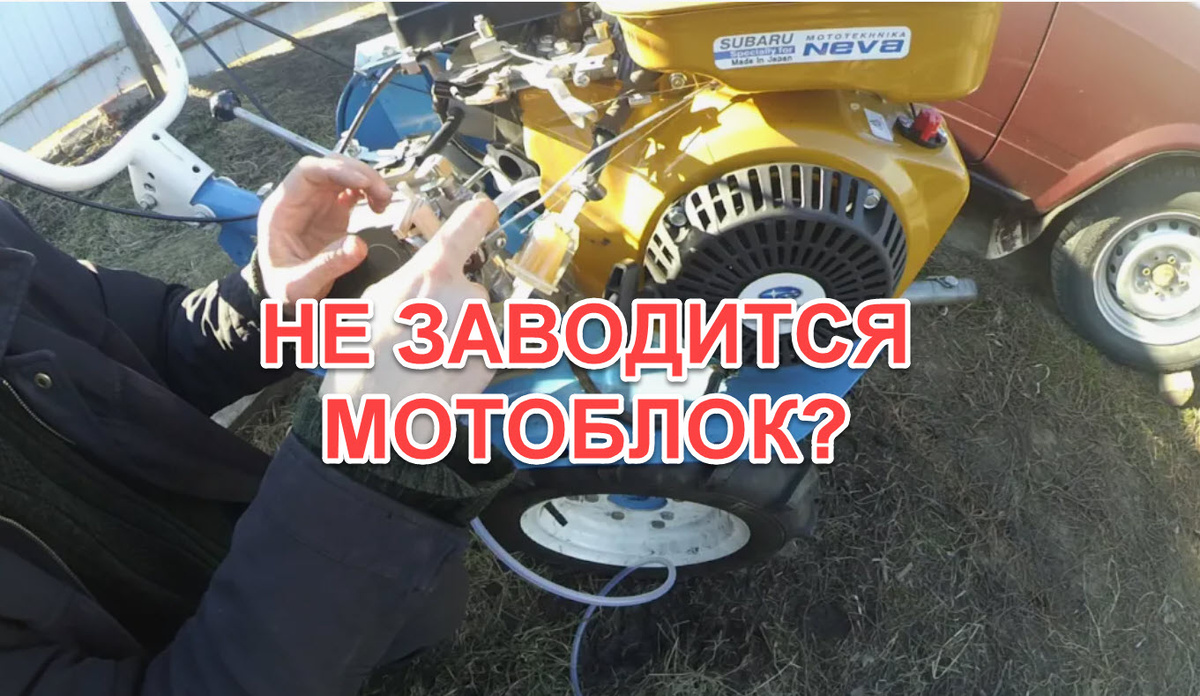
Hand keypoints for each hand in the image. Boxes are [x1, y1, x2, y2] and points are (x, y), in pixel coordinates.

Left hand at [256, 155, 392, 306]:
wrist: (285, 296)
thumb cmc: (284, 288)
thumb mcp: (300, 285)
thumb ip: (327, 266)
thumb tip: (358, 245)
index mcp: (282, 208)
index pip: (308, 172)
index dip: (336, 169)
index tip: (364, 182)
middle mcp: (299, 199)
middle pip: (329, 166)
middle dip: (360, 173)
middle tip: (384, 194)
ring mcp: (316, 203)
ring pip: (343, 174)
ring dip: (368, 180)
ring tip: (384, 201)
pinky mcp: (332, 211)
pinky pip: (351, 188)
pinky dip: (368, 191)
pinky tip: (378, 205)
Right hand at [321, 197, 498, 408]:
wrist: (376, 416)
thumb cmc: (363, 362)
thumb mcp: (373, 301)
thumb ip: (409, 278)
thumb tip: (423, 274)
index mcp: (434, 272)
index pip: (471, 222)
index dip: (478, 214)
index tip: (484, 211)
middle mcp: (467, 295)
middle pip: (468, 284)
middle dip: (451, 301)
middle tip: (420, 328)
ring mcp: (483, 329)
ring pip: (474, 318)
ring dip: (457, 330)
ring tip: (425, 355)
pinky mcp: (491, 361)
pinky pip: (482, 346)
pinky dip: (467, 355)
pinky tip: (439, 370)